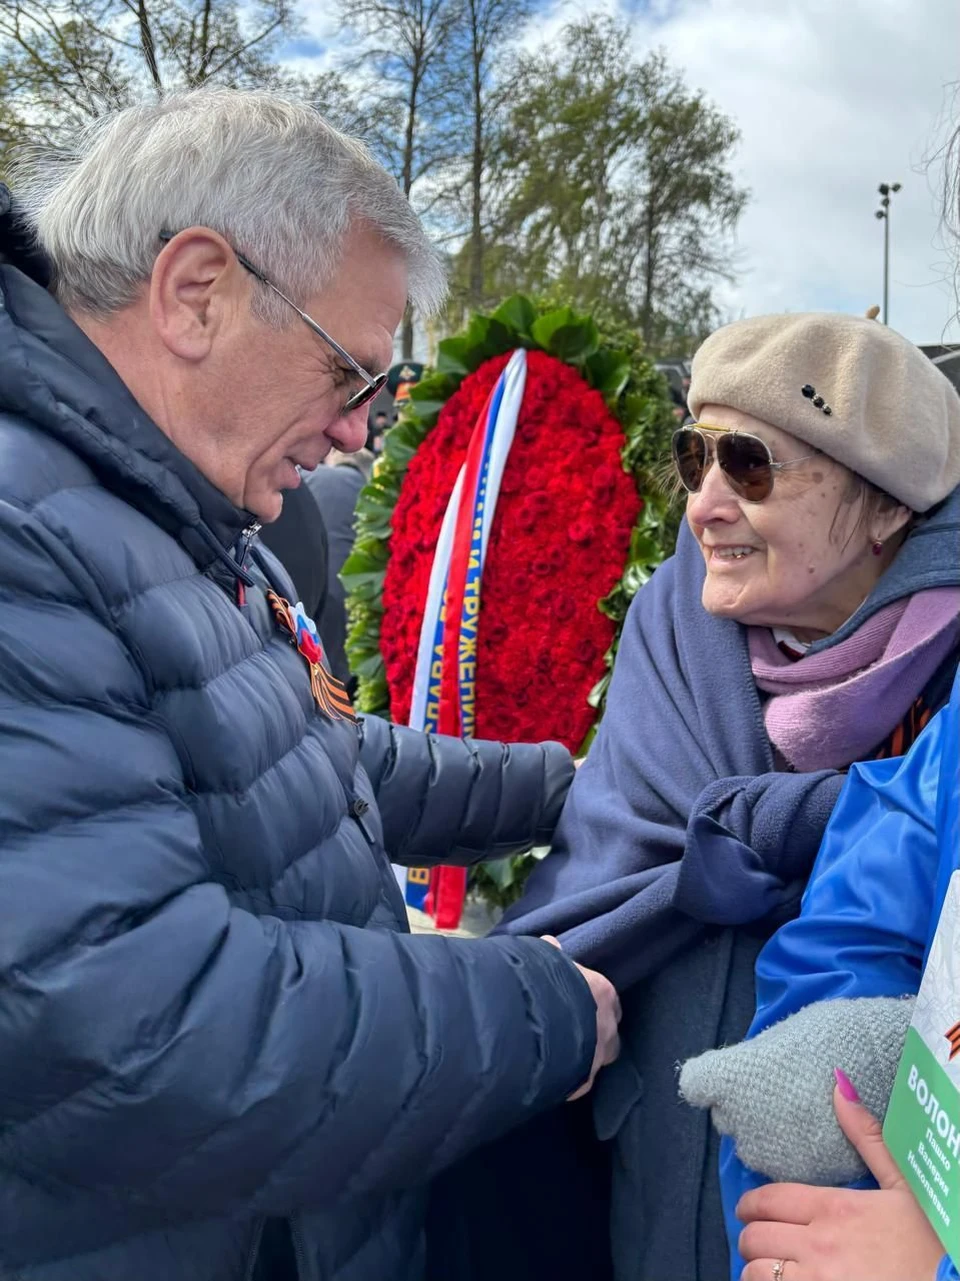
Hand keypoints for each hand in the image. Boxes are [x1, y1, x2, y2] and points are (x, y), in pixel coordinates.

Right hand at [541, 935, 620, 1099]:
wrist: (527, 1026)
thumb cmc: (538, 985)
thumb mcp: (543, 961)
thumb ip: (551, 956)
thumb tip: (551, 943)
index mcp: (601, 993)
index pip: (610, 1000)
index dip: (596, 1003)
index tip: (582, 1004)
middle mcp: (606, 1026)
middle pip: (611, 1032)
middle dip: (597, 1033)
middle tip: (573, 1030)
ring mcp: (597, 1056)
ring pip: (599, 1059)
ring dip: (585, 1056)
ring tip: (562, 1054)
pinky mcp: (582, 1082)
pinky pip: (580, 1081)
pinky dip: (569, 1078)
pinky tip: (553, 1074)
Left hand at [737, 1073, 944, 1280]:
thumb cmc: (932, 1241)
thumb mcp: (904, 1186)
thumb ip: (867, 1138)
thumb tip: (839, 1085)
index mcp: (835, 1208)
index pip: (768, 1199)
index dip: (750, 1205)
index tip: (748, 1209)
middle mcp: (819, 1244)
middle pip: (754, 1236)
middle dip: (752, 1236)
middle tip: (761, 1239)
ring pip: (757, 1272)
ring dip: (757, 1269)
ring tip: (768, 1268)